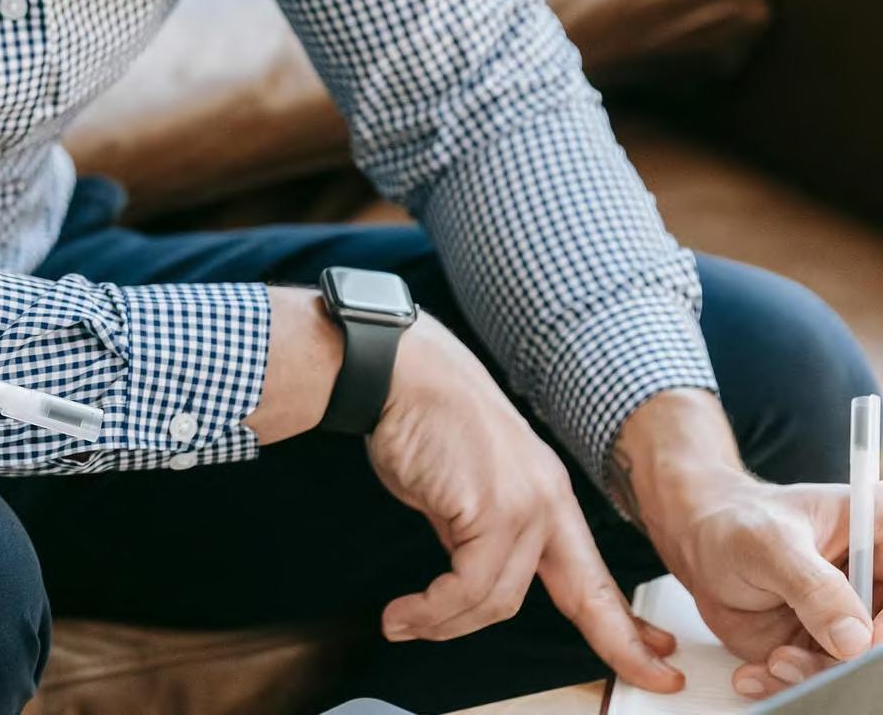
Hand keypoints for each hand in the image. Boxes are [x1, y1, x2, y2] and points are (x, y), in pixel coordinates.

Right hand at [368, 320, 684, 694]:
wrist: (400, 373)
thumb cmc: (421, 418)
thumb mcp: (463, 485)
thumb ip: (473, 529)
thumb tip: (461, 568)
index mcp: (547, 495)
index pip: (594, 574)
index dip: (625, 622)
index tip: (654, 655)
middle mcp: (546, 501)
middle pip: (579, 595)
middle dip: (616, 644)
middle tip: (637, 681)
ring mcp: (523, 505)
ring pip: (499, 598)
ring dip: (446, 623)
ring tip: (407, 624)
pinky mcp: (490, 508)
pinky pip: (466, 585)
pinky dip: (430, 609)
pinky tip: (405, 613)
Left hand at [614, 389, 881, 697]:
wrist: (699, 542)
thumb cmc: (735, 525)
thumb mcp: (769, 544)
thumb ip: (813, 588)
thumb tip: (853, 639)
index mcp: (879, 534)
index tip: (860, 642)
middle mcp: (875, 581)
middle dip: (851, 661)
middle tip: (802, 660)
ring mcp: (853, 616)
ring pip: (856, 663)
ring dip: (817, 676)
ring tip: (775, 662)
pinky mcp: (826, 645)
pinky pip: (822, 676)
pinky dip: (790, 683)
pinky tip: (759, 673)